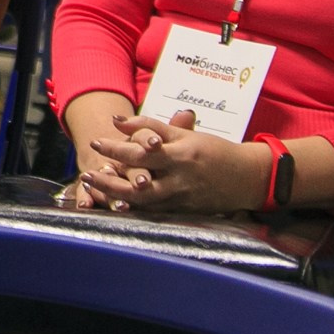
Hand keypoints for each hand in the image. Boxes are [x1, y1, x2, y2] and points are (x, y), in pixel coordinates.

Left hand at [79, 110, 268, 214]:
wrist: (247, 177)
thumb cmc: (215, 150)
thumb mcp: (185, 134)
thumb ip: (151, 126)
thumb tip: (118, 121)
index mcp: (180, 155)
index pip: (142, 153)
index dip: (116, 149)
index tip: (95, 142)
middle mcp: (179, 180)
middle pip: (138, 185)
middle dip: (109, 182)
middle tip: (86, 175)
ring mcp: (182, 200)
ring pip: (144, 203)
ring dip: (116, 197)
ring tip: (94, 189)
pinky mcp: (184, 213)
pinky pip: (154, 213)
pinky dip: (134, 208)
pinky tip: (117, 204)